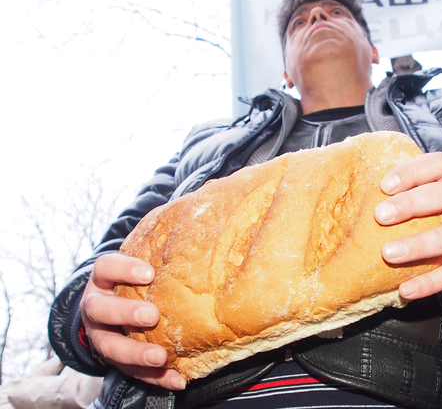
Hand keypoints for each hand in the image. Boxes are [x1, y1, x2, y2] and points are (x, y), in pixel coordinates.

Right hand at [80, 253, 186, 389]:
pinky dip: (154, 377)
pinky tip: (176, 379)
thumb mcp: (140, 260)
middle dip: (125, 313)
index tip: (148, 273)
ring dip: (135, 353)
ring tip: (160, 357)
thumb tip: (201, 204)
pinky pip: (130, 372)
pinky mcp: (114, 360)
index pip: (106, 268)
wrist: (110, 310)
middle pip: (101, 310)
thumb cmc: (135, 279)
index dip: (123, 269)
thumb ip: (161, 242)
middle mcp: (96, 307)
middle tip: (151, 315)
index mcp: (104, 279)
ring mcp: (102, 335)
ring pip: (109, 346)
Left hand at [374, 152, 441, 299]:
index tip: (384, 185)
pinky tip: (407, 289)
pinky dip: (432, 281)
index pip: (439, 165)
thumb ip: (414, 197)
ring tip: (389, 253)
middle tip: (381, 215)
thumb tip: (361, 201)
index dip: (412, 172)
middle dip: (413, 203)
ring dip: (421, 244)